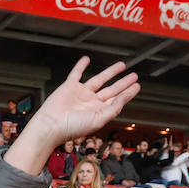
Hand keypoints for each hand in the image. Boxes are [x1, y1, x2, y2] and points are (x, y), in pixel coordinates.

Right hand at [11, 57, 138, 169]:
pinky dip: (81, 66)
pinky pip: (76, 74)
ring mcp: (81, 94)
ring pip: (99, 80)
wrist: (52, 125)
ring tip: (121, 65)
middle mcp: (91, 102)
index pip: (117, 100)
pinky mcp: (69, 87)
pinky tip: (86, 59)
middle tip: (134, 76)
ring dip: (110, 72)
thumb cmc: (72, 128)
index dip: (128, 93)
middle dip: (123, 83)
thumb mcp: (99, 119)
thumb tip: (125, 96)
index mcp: (99, 112)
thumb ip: (113, 108)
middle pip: (112, 90)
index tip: (137, 86)